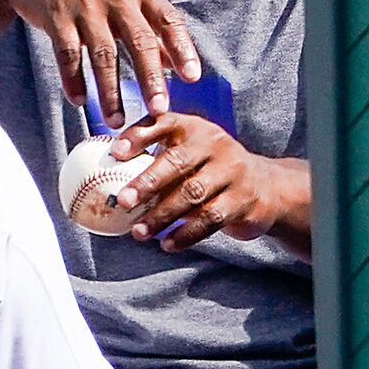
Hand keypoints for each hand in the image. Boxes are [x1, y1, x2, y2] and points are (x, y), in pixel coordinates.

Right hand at [0, 0, 204, 118]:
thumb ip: (151, 24)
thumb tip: (176, 63)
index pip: (169, 21)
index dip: (183, 49)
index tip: (192, 78)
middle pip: (140, 42)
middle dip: (151, 79)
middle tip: (159, 109)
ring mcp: (85, 6)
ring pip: (103, 55)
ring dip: (110, 92)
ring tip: (117, 121)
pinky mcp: (55, 16)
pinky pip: (68, 54)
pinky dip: (73, 80)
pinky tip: (79, 101)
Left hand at [106, 113, 308, 253]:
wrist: (266, 186)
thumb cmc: (210, 168)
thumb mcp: (190, 150)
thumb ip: (155, 153)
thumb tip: (101, 168)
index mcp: (196, 128)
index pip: (165, 124)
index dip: (139, 136)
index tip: (115, 153)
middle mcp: (217, 145)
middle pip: (178, 163)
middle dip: (148, 183)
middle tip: (122, 201)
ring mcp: (233, 172)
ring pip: (193, 195)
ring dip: (162, 216)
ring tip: (138, 232)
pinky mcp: (244, 200)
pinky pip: (210, 219)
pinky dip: (186, 234)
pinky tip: (167, 244)